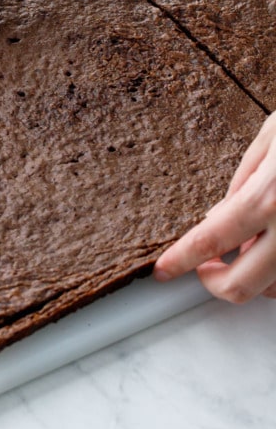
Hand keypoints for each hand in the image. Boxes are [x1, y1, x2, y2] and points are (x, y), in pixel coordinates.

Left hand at [154, 112, 275, 301]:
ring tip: (248, 246)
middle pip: (241, 286)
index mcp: (271, 196)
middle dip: (214, 282)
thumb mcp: (273, 136)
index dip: (181, 260)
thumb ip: (243, 180)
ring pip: (274, 292)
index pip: (211, 240)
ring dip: (253, 277)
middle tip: (205, 266)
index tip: (163, 270)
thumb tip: (218, 216)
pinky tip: (274, 244)